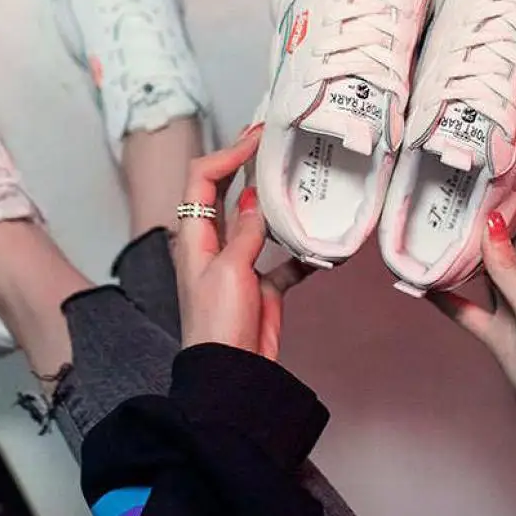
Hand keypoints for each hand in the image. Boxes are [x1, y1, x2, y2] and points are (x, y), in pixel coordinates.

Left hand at [174, 126, 310, 359]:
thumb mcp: (229, 269)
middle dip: (244, 165)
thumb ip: (244, 233)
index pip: (202, 179)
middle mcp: (213, 244)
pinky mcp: (261, 286)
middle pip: (224, 192)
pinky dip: (300, 252)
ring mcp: (238, 264)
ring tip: (298, 180)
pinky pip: (283, 260)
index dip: (226, 154)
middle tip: (271, 141)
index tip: (255, 139)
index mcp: (195, 236)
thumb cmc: (217, 325)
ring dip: (274, 203)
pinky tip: (320, 247)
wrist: (232, 376)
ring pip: (255, 221)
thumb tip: (252, 202)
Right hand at [430, 150, 515, 437]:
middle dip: (497, 202)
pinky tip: (421, 285)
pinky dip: (444, 297)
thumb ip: (509, 270)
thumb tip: (489, 223)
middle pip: (513, 231)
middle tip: (470, 177)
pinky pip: (464, 307)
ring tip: (437, 221)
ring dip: (464, 247)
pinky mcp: (496, 331)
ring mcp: (512, 304)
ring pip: (484, 266)